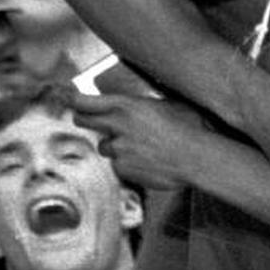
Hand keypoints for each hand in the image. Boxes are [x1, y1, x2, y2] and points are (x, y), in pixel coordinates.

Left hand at [71, 91, 204, 189]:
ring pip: (105, 147)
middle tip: (91, 120)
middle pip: (83, 121)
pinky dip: (128, 164)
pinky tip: (147, 161)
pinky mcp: (123, 170)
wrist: (196, 157)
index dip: (75, 101)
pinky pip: (119, 165)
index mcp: (125, 105)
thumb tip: (138, 103)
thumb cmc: (189, 127)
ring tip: (139, 146)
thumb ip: (144, 105)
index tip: (72, 100)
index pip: (84, 101)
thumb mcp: (167, 104)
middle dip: (85, 120)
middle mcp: (116, 126)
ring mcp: (118, 150)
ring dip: (115, 146)